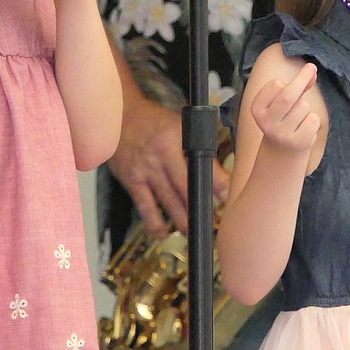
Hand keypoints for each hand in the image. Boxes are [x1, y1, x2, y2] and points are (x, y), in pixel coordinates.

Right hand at [109, 95, 231, 237]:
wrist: (121, 116)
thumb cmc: (156, 122)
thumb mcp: (180, 125)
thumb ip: (198, 146)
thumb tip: (220, 172)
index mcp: (177, 137)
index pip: (202, 163)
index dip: (217, 182)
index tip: (228, 198)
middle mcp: (161, 154)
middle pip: (185, 187)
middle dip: (201, 207)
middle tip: (214, 223)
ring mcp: (145, 169)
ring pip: (168, 201)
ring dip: (183, 220)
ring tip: (195, 233)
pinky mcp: (131, 180)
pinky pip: (145, 207)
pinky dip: (154, 223)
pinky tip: (162, 233)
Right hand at [250, 62, 319, 155]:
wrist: (282, 149)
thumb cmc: (283, 118)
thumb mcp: (281, 101)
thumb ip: (297, 85)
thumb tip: (312, 70)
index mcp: (257, 109)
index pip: (275, 85)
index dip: (284, 83)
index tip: (284, 85)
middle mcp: (267, 122)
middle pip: (288, 95)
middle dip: (302, 79)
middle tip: (311, 67)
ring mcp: (282, 134)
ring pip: (303, 106)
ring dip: (306, 107)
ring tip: (298, 117)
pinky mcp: (298, 142)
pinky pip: (313, 119)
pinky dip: (313, 120)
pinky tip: (304, 127)